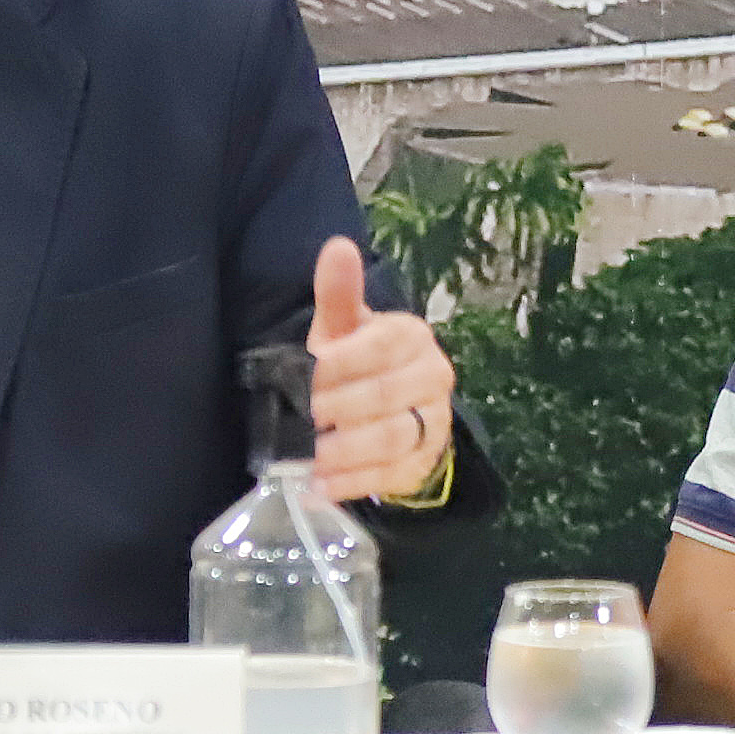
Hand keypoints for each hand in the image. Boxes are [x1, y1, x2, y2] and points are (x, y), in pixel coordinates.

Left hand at [303, 236, 457, 502]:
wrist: (396, 406)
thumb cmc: (359, 359)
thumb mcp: (345, 327)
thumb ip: (339, 293)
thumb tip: (338, 246)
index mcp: (413, 337)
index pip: (380, 348)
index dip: (341, 364)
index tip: (307, 375)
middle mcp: (433, 377)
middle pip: (385, 396)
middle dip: (338, 410)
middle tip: (301, 419)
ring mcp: (432, 423)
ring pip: (391, 439)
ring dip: (345, 451)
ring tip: (308, 458)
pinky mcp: (423, 463)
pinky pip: (389, 476)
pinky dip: (352, 483)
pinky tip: (319, 486)